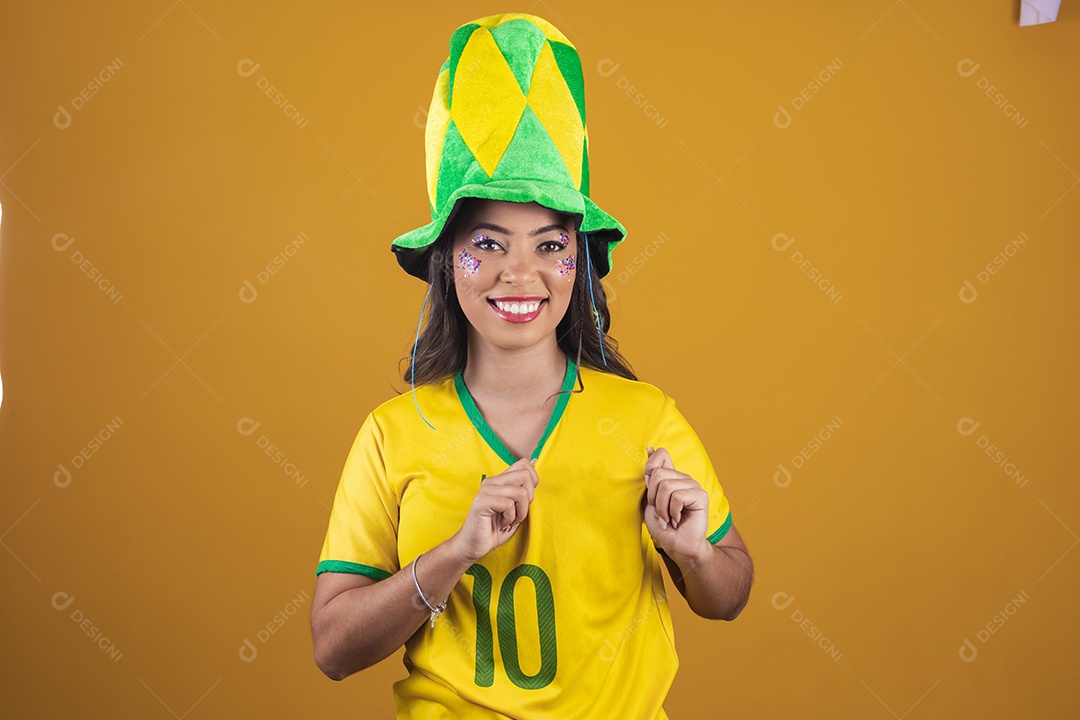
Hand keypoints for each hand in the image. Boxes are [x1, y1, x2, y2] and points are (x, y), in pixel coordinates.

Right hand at [451, 457, 538, 563]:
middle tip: (518, 513)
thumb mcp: (515, 508)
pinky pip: (508, 504)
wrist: (473, 546)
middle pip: (525, 476)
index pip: (524, 464)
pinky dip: (511, 518)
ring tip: (510, 520)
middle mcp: (492, 481)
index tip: (526, 500)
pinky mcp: (481, 502)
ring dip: (521, 512)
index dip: (533, 481)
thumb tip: (535, 462)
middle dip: (529, 499)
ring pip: (520, 493)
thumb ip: (523, 488)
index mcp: (500, 480)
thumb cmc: (494, 529)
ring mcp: (485, 490)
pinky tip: (502, 524)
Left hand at [643, 446, 709, 562]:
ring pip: (666, 486)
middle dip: (653, 497)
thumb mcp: (649, 502)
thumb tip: (650, 449)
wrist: (677, 546)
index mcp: (671, 477)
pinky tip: (678, 519)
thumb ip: (650, 480)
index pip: (661, 454)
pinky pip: (677, 496)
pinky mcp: (700, 496)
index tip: (648, 481)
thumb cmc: (663, 526)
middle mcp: (683, 478)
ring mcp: (693, 486)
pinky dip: (672, 512)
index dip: (650, 464)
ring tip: (668, 518)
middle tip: (660, 511)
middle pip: (658, 473)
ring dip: (662, 508)